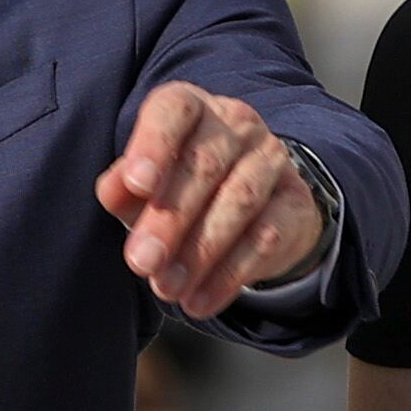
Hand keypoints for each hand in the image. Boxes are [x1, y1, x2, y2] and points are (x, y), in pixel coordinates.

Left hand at [94, 82, 326, 316]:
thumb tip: (116, 189)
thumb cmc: (180, 188)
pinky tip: (200, 301)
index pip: (174, 112)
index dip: (153, 145)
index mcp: (193, 109)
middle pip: (206, 165)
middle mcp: (237, 124)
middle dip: (169, 219)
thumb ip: (123, 187)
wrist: (253, 208)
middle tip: (141, 262)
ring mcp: (272, 160)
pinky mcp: (295, 202)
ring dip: (199, 252)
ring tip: (166, 289)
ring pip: (239, 202)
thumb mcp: (144, 186)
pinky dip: (229, 275)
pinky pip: (266, 238)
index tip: (136, 185)